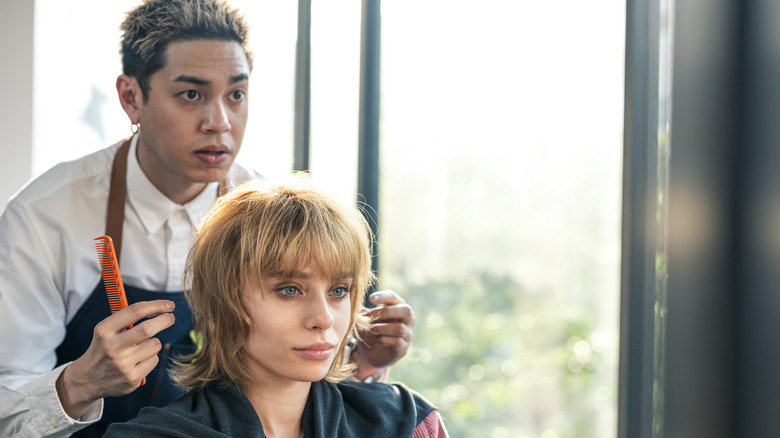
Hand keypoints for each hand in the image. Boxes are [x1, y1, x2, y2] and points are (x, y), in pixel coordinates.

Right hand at [56, 300, 175, 418]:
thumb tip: (159, 308)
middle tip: (171, 317)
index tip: (169, 305)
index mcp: (104, 330)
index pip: (135, 311)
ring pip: (154, 344)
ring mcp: (122, 364)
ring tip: (141, 347)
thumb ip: (127, 319)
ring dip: (154, 342)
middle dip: (165, 320)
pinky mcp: (131, 378)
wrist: (86, 380)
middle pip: (148, 328)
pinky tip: (138, 362)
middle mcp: (112, 347)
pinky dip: (151, 357)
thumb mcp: (106, 331)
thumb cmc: (104, 348)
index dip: (156, 305)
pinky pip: (154, 360)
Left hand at [353, 290, 414, 378]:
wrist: (368, 354)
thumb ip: (360, 310)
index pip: (393, 297)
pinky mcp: (403, 348)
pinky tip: (375, 340)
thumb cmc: (368, 331)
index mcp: (396, 306)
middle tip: (371, 317)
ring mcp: (407, 334)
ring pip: (400, 328)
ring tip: (370, 330)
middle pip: (406, 310)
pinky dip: (383, 340)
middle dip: (387, 312)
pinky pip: (397, 341)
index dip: (383, 297)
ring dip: (381, 328)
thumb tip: (355, 303)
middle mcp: (406, 319)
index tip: (370, 299)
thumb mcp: (362, 319)